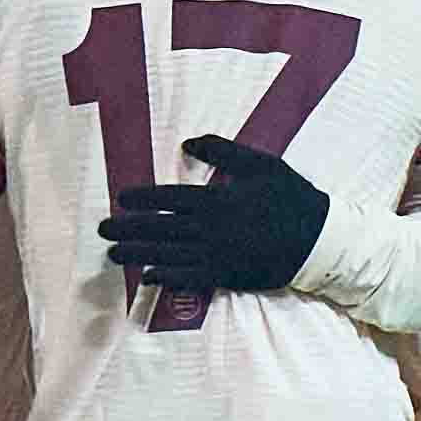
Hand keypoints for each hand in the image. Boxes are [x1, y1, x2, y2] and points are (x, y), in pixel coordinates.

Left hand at [102, 136, 329, 296]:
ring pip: (167, 254)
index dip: (141, 199)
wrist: (319, 240)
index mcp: (217, 199)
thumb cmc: (290, 196)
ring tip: (113, 254)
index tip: (120, 199)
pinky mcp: (226, 276)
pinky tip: (146, 276)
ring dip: (137, 254)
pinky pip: (188, 278)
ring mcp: (216, 255)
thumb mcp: (260, 163)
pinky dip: (165, 277)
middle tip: (102, 230)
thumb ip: (222, 150)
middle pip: (159, 228)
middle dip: (127, 229)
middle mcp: (210, 228)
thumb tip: (187, 141)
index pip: (168, 198)